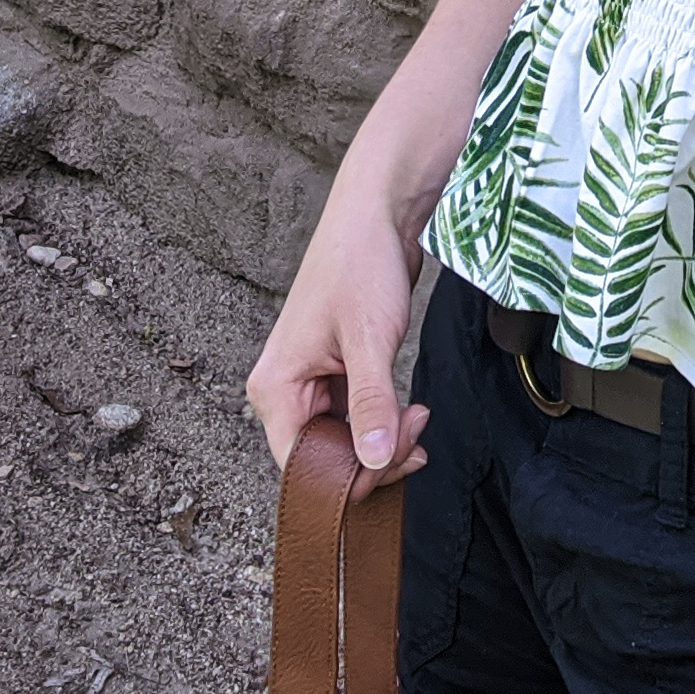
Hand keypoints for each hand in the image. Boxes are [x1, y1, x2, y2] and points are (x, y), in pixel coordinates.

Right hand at [244, 150, 430, 496]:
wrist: (377, 217)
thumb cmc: (361, 265)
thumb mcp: (369, 340)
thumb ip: (371, 403)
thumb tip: (375, 461)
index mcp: (274, 387)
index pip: (301, 465)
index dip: (349, 477)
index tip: (399, 457)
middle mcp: (285, 391)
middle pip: (323, 459)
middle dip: (374, 458)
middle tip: (418, 431)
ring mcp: (310, 384)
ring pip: (343, 442)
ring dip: (383, 441)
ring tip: (419, 417)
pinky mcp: (335, 375)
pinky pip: (355, 420)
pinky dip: (384, 424)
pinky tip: (412, 417)